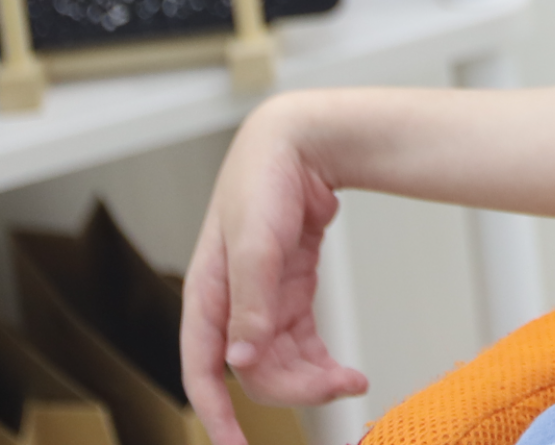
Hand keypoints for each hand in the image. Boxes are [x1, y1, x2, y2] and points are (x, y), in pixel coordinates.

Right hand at [183, 102, 366, 444]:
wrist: (299, 139)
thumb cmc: (265, 178)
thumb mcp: (256, 236)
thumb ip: (250, 299)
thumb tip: (241, 360)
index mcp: (207, 294)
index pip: (201, 370)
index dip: (215, 413)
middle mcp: (230, 304)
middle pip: (252, 372)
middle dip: (291, 390)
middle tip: (341, 389)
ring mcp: (261, 300)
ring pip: (279, 362)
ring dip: (311, 379)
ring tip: (353, 381)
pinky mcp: (288, 292)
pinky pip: (300, 342)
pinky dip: (319, 361)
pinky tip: (345, 371)